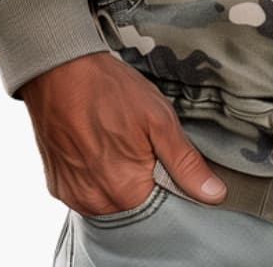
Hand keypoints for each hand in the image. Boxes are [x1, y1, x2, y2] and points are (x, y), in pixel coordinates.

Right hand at [19, 51, 227, 214]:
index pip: (162, 201)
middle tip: (137, 137)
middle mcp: (96, 202)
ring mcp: (74, 195)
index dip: (167, 174)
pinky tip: (96, 141)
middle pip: (135, 199)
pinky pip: (87, 188)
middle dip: (142, 172)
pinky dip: (96, 171)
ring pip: (110, 195)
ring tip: (115, 135)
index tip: (161, 149)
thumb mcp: (158, 119)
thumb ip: (185, 162)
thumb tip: (214, 193)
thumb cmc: (110, 90)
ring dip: (118, 172)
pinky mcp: (58, 184)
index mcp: (126, 192)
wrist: (58, 70)